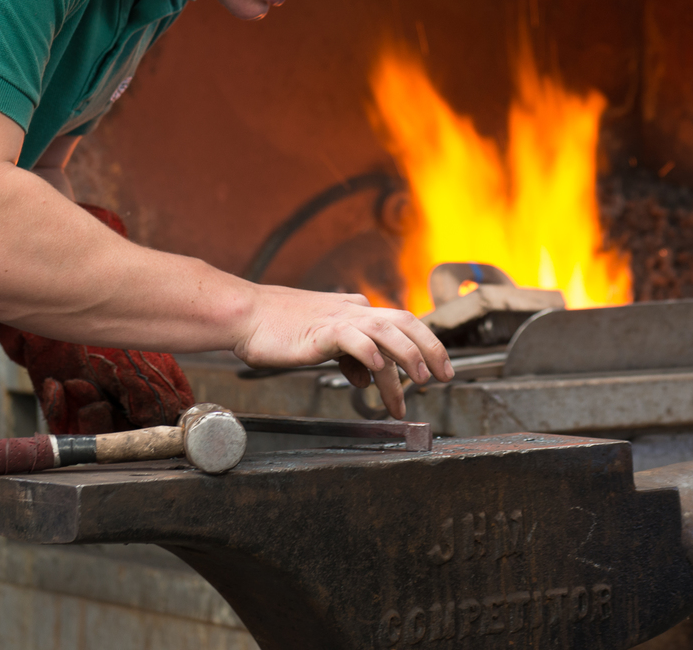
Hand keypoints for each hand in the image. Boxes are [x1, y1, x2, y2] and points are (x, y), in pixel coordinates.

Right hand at [232, 285, 453, 418]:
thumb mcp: (322, 342)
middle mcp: (354, 310)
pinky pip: (355, 340)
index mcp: (356, 310)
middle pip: (406, 322)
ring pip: (387, 331)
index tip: (438, 369)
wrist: (246, 315)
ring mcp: (339, 319)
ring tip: (420, 381)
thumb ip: (349, 357)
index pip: (401, 324)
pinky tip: (375, 373)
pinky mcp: (322, 331)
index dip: (425, 345)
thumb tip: (367, 377)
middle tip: (445, 376)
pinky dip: (370, 355)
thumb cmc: (279, 329)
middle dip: (431, 349)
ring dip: (408, 356)